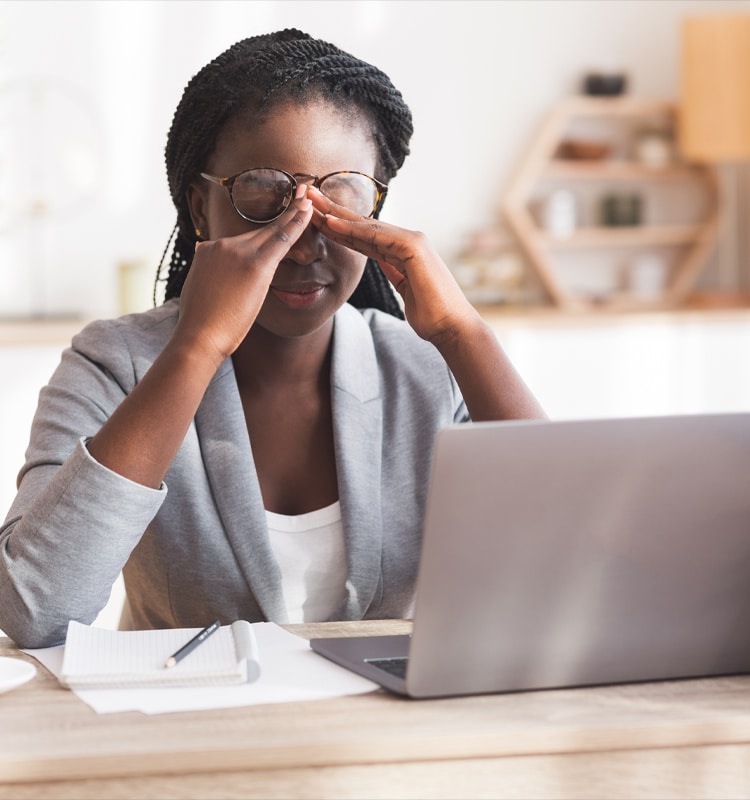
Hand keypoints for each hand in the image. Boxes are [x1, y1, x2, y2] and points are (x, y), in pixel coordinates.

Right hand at [175, 191, 313, 362]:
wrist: (199, 336)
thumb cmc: (200, 324)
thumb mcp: (198, 290)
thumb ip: (207, 272)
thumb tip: (205, 262)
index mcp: (208, 251)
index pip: (240, 239)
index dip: (261, 228)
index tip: (274, 215)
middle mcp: (221, 245)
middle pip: (258, 228)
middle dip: (282, 210)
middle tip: (300, 191)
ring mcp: (237, 252)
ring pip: (272, 230)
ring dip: (293, 213)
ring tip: (309, 198)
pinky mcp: (255, 264)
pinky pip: (281, 239)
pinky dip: (297, 223)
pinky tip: (309, 211)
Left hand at [309, 188, 478, 344]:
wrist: (451, 328)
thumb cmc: (431, 316)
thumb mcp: (406, 291)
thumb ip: (396, 274)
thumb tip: (386, 265)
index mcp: (405, 251)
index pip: (365, 237)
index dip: (340, 227)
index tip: (316, 219)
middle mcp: (409, 240)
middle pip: (363, 225)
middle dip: (334, 211)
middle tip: (307, 195)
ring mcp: (412, 241)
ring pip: (366, 226)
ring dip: (336, 214)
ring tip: (311, 202)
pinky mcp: (413, 247)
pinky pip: (375, 236)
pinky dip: (351, 230)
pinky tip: (330, 223)